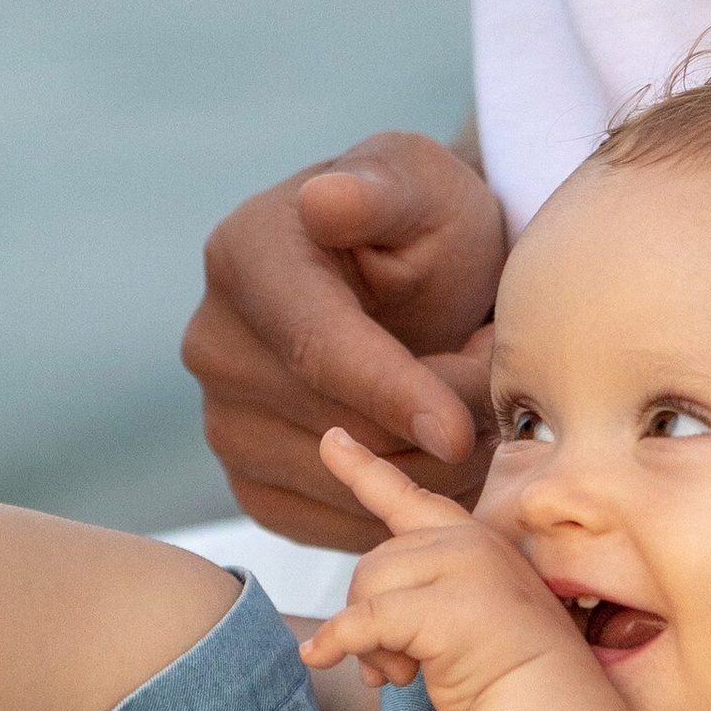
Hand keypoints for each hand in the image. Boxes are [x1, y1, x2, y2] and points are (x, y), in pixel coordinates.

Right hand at [183, 131, 506, 548]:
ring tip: (467, 396)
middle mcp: (214, 345)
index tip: (464, 428)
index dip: (394, 392)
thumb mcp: (423, 187)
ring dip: (436, 459)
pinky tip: (431, 442)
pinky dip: (406, 497)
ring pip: (352, 484)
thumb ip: (382, 192)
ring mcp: (223, 422)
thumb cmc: (425, 225)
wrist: (411, 283)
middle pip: (343, 427)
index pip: (315, 346)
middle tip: (496, 372)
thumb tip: (325, 202)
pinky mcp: (254, 486)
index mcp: (244, 256)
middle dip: (445, 415)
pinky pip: (342, 523)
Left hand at [299, 430, 593, 710]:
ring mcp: (467, 569)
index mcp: (475, 542)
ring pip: (370, 588)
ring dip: (369, 643)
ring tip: (402, 676)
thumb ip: (415, 599)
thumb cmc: (510, 680)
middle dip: (368, 615)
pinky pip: (366, 621)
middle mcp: (472, 543)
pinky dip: (337, 642)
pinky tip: (319, 658)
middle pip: (376, 561)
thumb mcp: (460, 618)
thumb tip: (342, 637)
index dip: (364, 468)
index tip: (331, 440)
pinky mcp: (450, 607)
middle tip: (393, 668)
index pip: (409, 498)